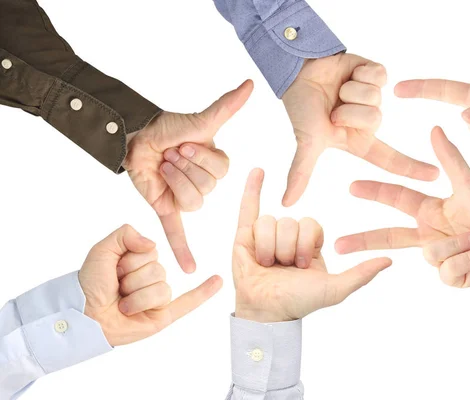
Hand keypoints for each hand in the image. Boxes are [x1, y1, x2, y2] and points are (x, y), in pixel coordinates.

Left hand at [79, 224, 221, 345]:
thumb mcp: (102, 250)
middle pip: (157, 270)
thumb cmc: (90, 284)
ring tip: (123, 305)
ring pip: (162, 289)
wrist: (84, 315)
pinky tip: (217, 281)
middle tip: (116, 289)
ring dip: (137, 299)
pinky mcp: (163, 315)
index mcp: (141, 260)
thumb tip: (153, 245)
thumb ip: (125, 234)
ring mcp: (158, 297)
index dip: (129, 261)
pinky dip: (204, 292)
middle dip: (132, 280)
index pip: (151, 252)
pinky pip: (188, 303)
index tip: (113, 270)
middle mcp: (151, 277)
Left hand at [123, 80, 253, 272]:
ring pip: (192, 202)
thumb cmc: (168, 127)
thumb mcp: (200, 121)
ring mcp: (186, 197)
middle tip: (171, 154)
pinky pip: (178, 232)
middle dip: (184, 167)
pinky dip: (183, 250)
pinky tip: (190, 268)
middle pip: (206, 188)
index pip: (221, 172)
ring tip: (163, 166)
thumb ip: (227, 107)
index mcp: (217, 166)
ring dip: (174, 180)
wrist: (135, 136)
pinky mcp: (166, 207)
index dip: (200, 158)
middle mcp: (205, 184)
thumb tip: (250, 84)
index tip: (184, 144)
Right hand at [232, 168, 391, 322]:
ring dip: (268, 247)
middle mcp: (289, 235)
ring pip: (268, 221)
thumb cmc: (300, 301)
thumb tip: (390, 260)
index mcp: (310, 243)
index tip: (302, 265)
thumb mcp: (335, 288)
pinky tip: (258, 170)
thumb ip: (361, 274)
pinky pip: (249, 206)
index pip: (310, 223)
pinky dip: (253, 188)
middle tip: (283, 267)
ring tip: (266, 264)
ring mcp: (266, 233)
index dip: (306, 242)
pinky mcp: (244, 235)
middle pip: (289, 221)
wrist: (267, 311)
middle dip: (286, 247)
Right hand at [281, 54, 438, 205]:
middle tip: (333, 107)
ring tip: (338, 90)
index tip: (435, 176)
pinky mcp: (376, 74)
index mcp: (358, 141)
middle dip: (348, 111)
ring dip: (350, 91)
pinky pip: (380, 76)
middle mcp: (369, 121)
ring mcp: (374, 97)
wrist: (298, 71)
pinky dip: (359, 73)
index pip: (389, 158)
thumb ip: (301, 172)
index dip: (411, 168)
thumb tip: (287, 204)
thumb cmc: (302, 108)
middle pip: (374, 119)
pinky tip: (349, 73)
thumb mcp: (307, 142)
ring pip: (376, 97)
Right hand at [335, 127, 469, 287]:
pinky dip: (468, 259)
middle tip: (337, 246)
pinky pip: (448, 270)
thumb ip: (451, 159)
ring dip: (460, 244)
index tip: (351, 186)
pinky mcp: (451, 276)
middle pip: (388, 237)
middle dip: (362, 241)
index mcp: (429, 210)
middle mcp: (428, 233)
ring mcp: (438, 256)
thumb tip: (435, 128)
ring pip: (432, 253)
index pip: (395, 199)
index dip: (374, 191)